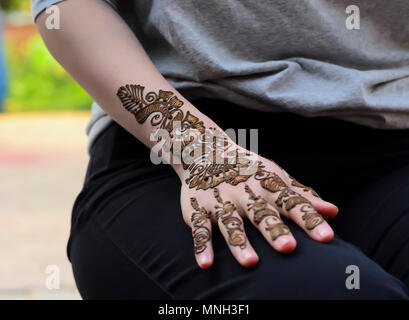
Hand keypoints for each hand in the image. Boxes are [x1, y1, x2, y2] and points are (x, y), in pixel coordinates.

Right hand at [115, 84, 337, 268]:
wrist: (206, 151)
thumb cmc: (248, 168)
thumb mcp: (275, 176)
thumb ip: (301, 195)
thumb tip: (333, 212)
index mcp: (266, 184)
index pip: (291, 202)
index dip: (308, 219)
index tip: (326, 237)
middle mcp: (244, 192)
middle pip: (261, 213)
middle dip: (274, 230)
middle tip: (288, 247)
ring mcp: (220, 201)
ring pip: (230, 222)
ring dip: (239, 242)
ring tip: (250, 263)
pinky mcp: (198, 209)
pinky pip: (199, 229)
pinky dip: (201, 246)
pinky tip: (206, 264)